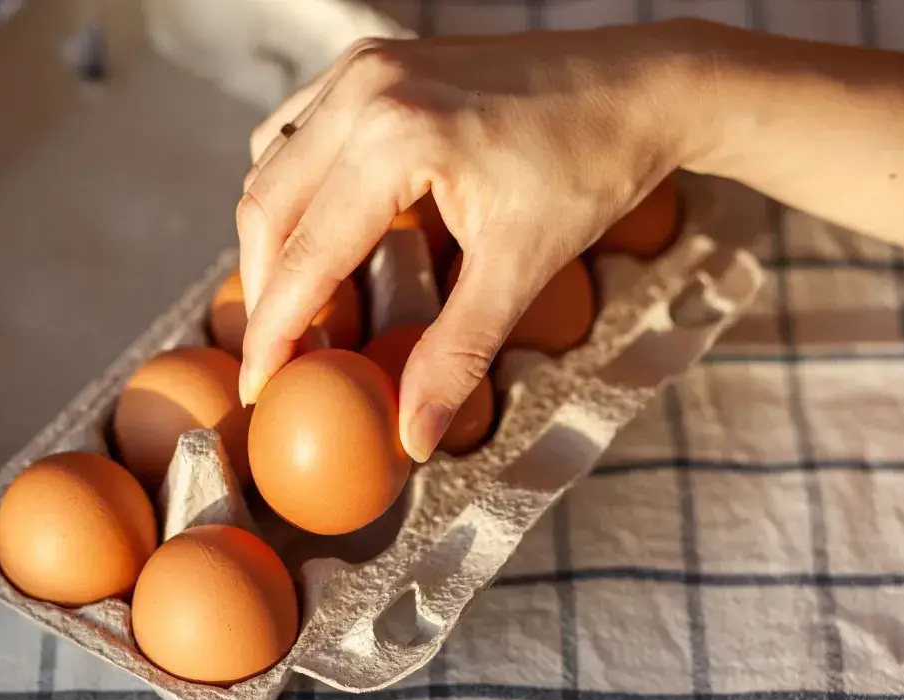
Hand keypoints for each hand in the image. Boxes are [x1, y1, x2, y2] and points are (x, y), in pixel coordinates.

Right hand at [235, 23, 707, 460]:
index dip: (274, 332)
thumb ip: (456, 354)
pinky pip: (294, 129)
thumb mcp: (524, 266)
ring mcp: (363, 65)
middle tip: (281, 353)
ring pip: (269, 165)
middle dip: (262, 290)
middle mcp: (364, 89)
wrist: (643, 84)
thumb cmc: (594, 164)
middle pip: (266, 207)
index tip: (260, 387)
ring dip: (273, 237)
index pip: (305, 254)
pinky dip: (292, 186)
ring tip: (301, 300)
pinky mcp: (372, 59)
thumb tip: (411, 436)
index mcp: (397, 135)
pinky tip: (322, 227)